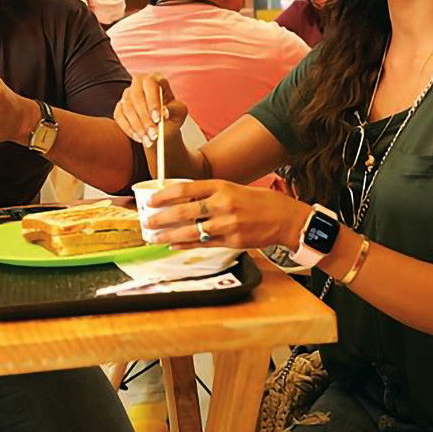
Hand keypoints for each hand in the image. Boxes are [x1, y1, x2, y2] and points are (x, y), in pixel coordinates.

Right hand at [113, 73, 187, 146]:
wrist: (162, 126)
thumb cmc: (171, 114)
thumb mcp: (179, 112)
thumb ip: (174, 110)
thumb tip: (165, 112)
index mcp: (154, 79)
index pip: (150, 84)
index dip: (153, 101)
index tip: (158, 118)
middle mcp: (138, 84)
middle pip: (136, 96)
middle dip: (144, 117)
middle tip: (154, 134)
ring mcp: (127, 95)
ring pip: (127, 108)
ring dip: (138, 126)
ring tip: (149, 140)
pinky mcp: (119, 108)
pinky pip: (120, 117)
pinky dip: (129, 129)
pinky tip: (140, 138)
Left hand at [143, 179, 309, 249]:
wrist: (285, 218)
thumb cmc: (258, 202)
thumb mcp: (232, 189)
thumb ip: (208, 194)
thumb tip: (180, 199)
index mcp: (221, 186)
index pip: (185, 188)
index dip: (164, 195)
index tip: (150, 200)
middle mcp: (223, 203)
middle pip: (184, 211)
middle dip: (161, 217)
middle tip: (147, 221)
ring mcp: (228, 223)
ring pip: (191, 231)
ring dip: (169, 235)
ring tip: (154, 237)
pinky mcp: (232, 241)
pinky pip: (203, 243)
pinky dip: (186, 245)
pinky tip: (174, 245)